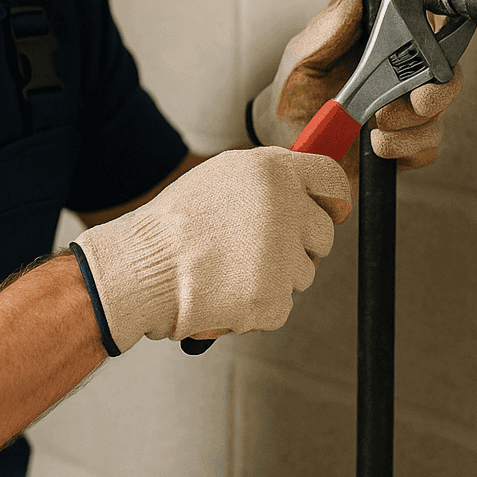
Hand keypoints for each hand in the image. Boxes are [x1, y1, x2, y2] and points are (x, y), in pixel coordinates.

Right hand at [70, 148, 349, 353]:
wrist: (141, 269)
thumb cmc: (174, 226)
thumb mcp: (222, 178)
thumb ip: (268, 180)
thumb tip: (306, 191)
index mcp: (272, 170)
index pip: (331, 178)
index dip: (335, 199)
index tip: (333, 212)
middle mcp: (284, 205)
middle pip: (323, 233)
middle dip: (299, 246)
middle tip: (258, 251)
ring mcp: (281, 253)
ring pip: (304, 272)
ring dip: (275, 277)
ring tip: (228, 268)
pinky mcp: (272, 297)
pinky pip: (282, 306)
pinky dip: (257, 307)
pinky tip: (225, 292)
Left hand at [250, 0, 464, 170]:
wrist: (282, 144)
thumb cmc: (292, 94)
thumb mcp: (303, 55)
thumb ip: (331, 25)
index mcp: (381, 44)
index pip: (428, 27)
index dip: (439, 31)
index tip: (427, 42)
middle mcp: (401, 75)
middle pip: (447, 73)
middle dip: (434, 89)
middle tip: (412, 98)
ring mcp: (406, 111)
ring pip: (439, 111)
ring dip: (411, 120)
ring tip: (377, 122)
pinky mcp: (404, 146)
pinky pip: (427, 146)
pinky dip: (404, 146)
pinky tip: (376, 142)